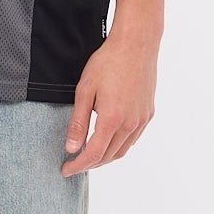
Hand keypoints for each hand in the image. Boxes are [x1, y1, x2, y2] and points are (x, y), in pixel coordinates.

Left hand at [61, 27, 158, 174]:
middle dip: (90, 163)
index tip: (65, 169)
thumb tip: (72, 148)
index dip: (78, 165)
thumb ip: (78, 122)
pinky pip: (133, 139)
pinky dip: (118, 146)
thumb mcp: (84, 91)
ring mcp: (142, 119)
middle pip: (109, 156)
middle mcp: (131, 124)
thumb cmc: (108, 63)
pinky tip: (107, 140)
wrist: (136, 44)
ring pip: (122, 150)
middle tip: (73, 163)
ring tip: (88, 155)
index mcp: (112, 119)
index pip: (94, 154)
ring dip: (105, 157)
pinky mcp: (148, 113)